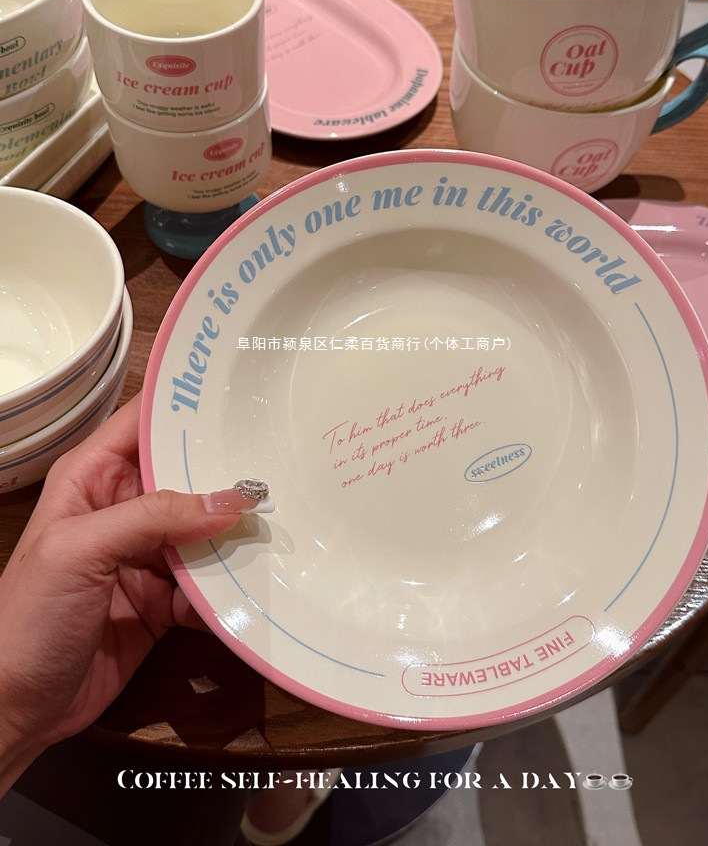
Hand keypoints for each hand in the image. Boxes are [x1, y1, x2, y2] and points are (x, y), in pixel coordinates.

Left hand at [0, 393, 259, 793]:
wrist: (13, 709)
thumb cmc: (28, 617)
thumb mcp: (82, 551)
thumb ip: (155, 517)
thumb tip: (232, 499)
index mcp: (92, 478)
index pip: (144, 424)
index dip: (188, 406)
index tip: (242, 395)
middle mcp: (123, 508)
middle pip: (186, 476)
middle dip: (228, 473)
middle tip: (283, 462)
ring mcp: (145, 555)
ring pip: (204, 531)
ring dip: (236, 534)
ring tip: (282, 524)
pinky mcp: (162, 600)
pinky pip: (206, 582)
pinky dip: (229, 585)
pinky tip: (256, 582)